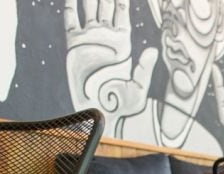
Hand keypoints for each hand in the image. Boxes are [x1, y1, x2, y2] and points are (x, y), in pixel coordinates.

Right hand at [64, 0, 155, 134]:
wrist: (101, 113)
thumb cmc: (123, 103)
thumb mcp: (139, 87)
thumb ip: (144, 68)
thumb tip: (152, 51)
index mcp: (123, 42)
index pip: (122, 12)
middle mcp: (106, 37)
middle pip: (106, 5)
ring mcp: (90, 39)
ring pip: (89, 8)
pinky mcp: (75, 45)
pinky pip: (71, 20)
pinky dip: (71, 5)